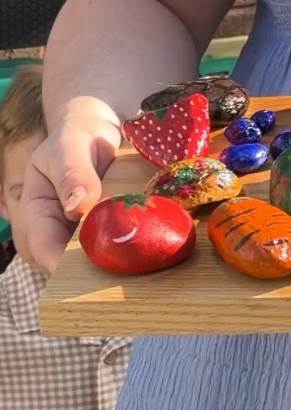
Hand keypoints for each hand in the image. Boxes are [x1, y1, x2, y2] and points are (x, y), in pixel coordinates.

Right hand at [21, 100, 121, 276]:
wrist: (91, 134)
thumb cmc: (76, 137)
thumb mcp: (70, 146)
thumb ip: (72, 174)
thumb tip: (77, 207)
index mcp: (32, 212)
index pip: (43, 249)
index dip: (66, 266)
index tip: (99, 267)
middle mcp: (44, 234)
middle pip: (59, 270)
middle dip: (90, 275)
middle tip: (127, 272)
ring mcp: (66, 241)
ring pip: (80, 270)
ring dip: (106, 269)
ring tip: (137, 266)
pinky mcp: (89, 242)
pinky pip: (99, 259)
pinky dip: (117, 259)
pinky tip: (139, 256)